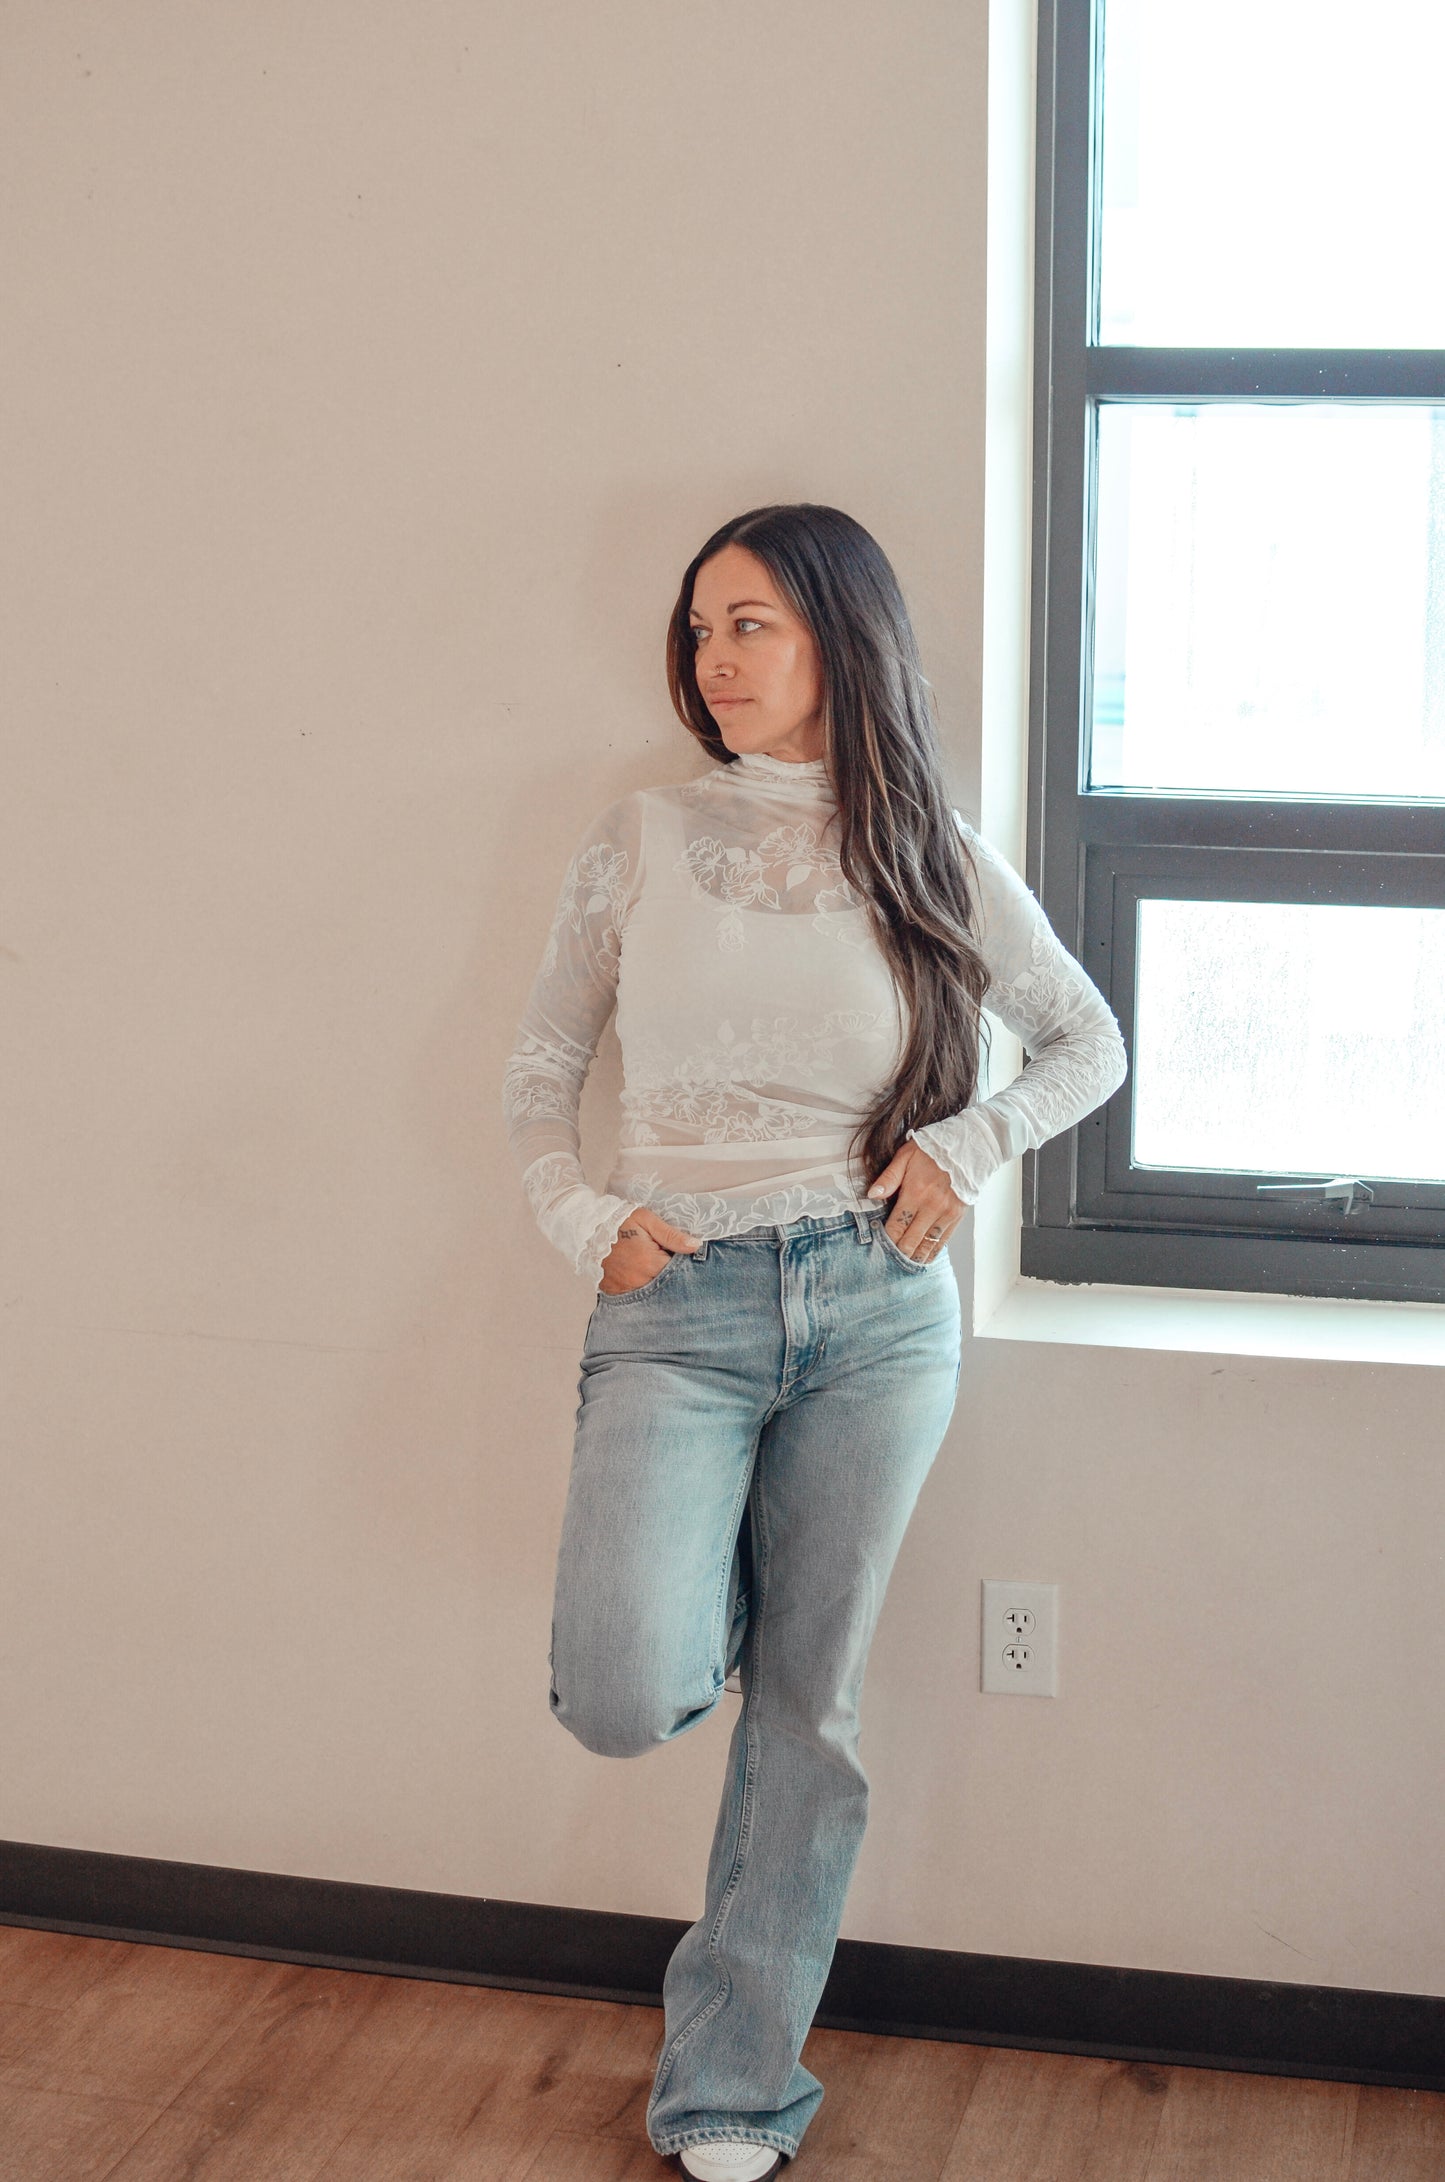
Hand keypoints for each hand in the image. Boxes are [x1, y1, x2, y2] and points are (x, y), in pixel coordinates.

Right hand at [598, 1205, 704, 1294]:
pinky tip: (643, 1279)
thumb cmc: (619, 1221)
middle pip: (668, 1288)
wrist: (587, 1229)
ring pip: (653, 1296)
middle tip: (670, 1263)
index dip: (685, 1267)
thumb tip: (696, 1246)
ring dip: (659, 1286)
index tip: (683, 1258)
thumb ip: (672, 1235)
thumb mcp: (647, 1220)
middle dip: (674, 1279)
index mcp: (650, 1263)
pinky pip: (636, 1297)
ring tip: (654, 1269)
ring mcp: (626, 1290)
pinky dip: (643, 1291)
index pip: (680, 1274)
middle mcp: (639, 1281)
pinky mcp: (616, 1293)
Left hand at [866, 1142, 965, 1260]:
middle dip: (898, 1252)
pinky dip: (931, 1253)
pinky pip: (943, 1242)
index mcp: (916, 1192)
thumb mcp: (906, 1156)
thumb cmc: (933, 1150)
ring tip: (903, 1264)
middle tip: (887, 1260)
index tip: (878, 1245)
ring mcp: (946, 1214)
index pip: (896, 1226)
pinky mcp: (957, 1217)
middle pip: (910, 1240)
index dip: (886, 1239)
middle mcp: (932, 1207)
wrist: (968, 1147)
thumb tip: (871, 1195)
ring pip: (927, 1245)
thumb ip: (888, 1177)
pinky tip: (923, 1259)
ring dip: (914, 1257)